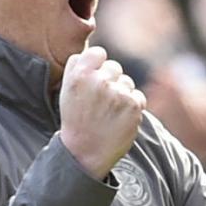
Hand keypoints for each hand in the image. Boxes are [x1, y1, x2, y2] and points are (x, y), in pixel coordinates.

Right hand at [58, 45, 145, 180]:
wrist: (84, 154)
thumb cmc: (75, 120)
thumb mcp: (67, 91)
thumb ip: (78, 67)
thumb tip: (96, 52)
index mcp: (79, 74)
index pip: (98, 54)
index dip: (97, 66)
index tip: (94, 80)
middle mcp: (99, 81)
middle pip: (114, 67)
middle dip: (110, 81)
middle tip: (100, 103)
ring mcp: (118, 93)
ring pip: (127, 82)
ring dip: (121, 95)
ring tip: (108, 114)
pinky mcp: (133, 105)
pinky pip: (138, 97)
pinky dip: (132, 108)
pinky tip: (118, 120)